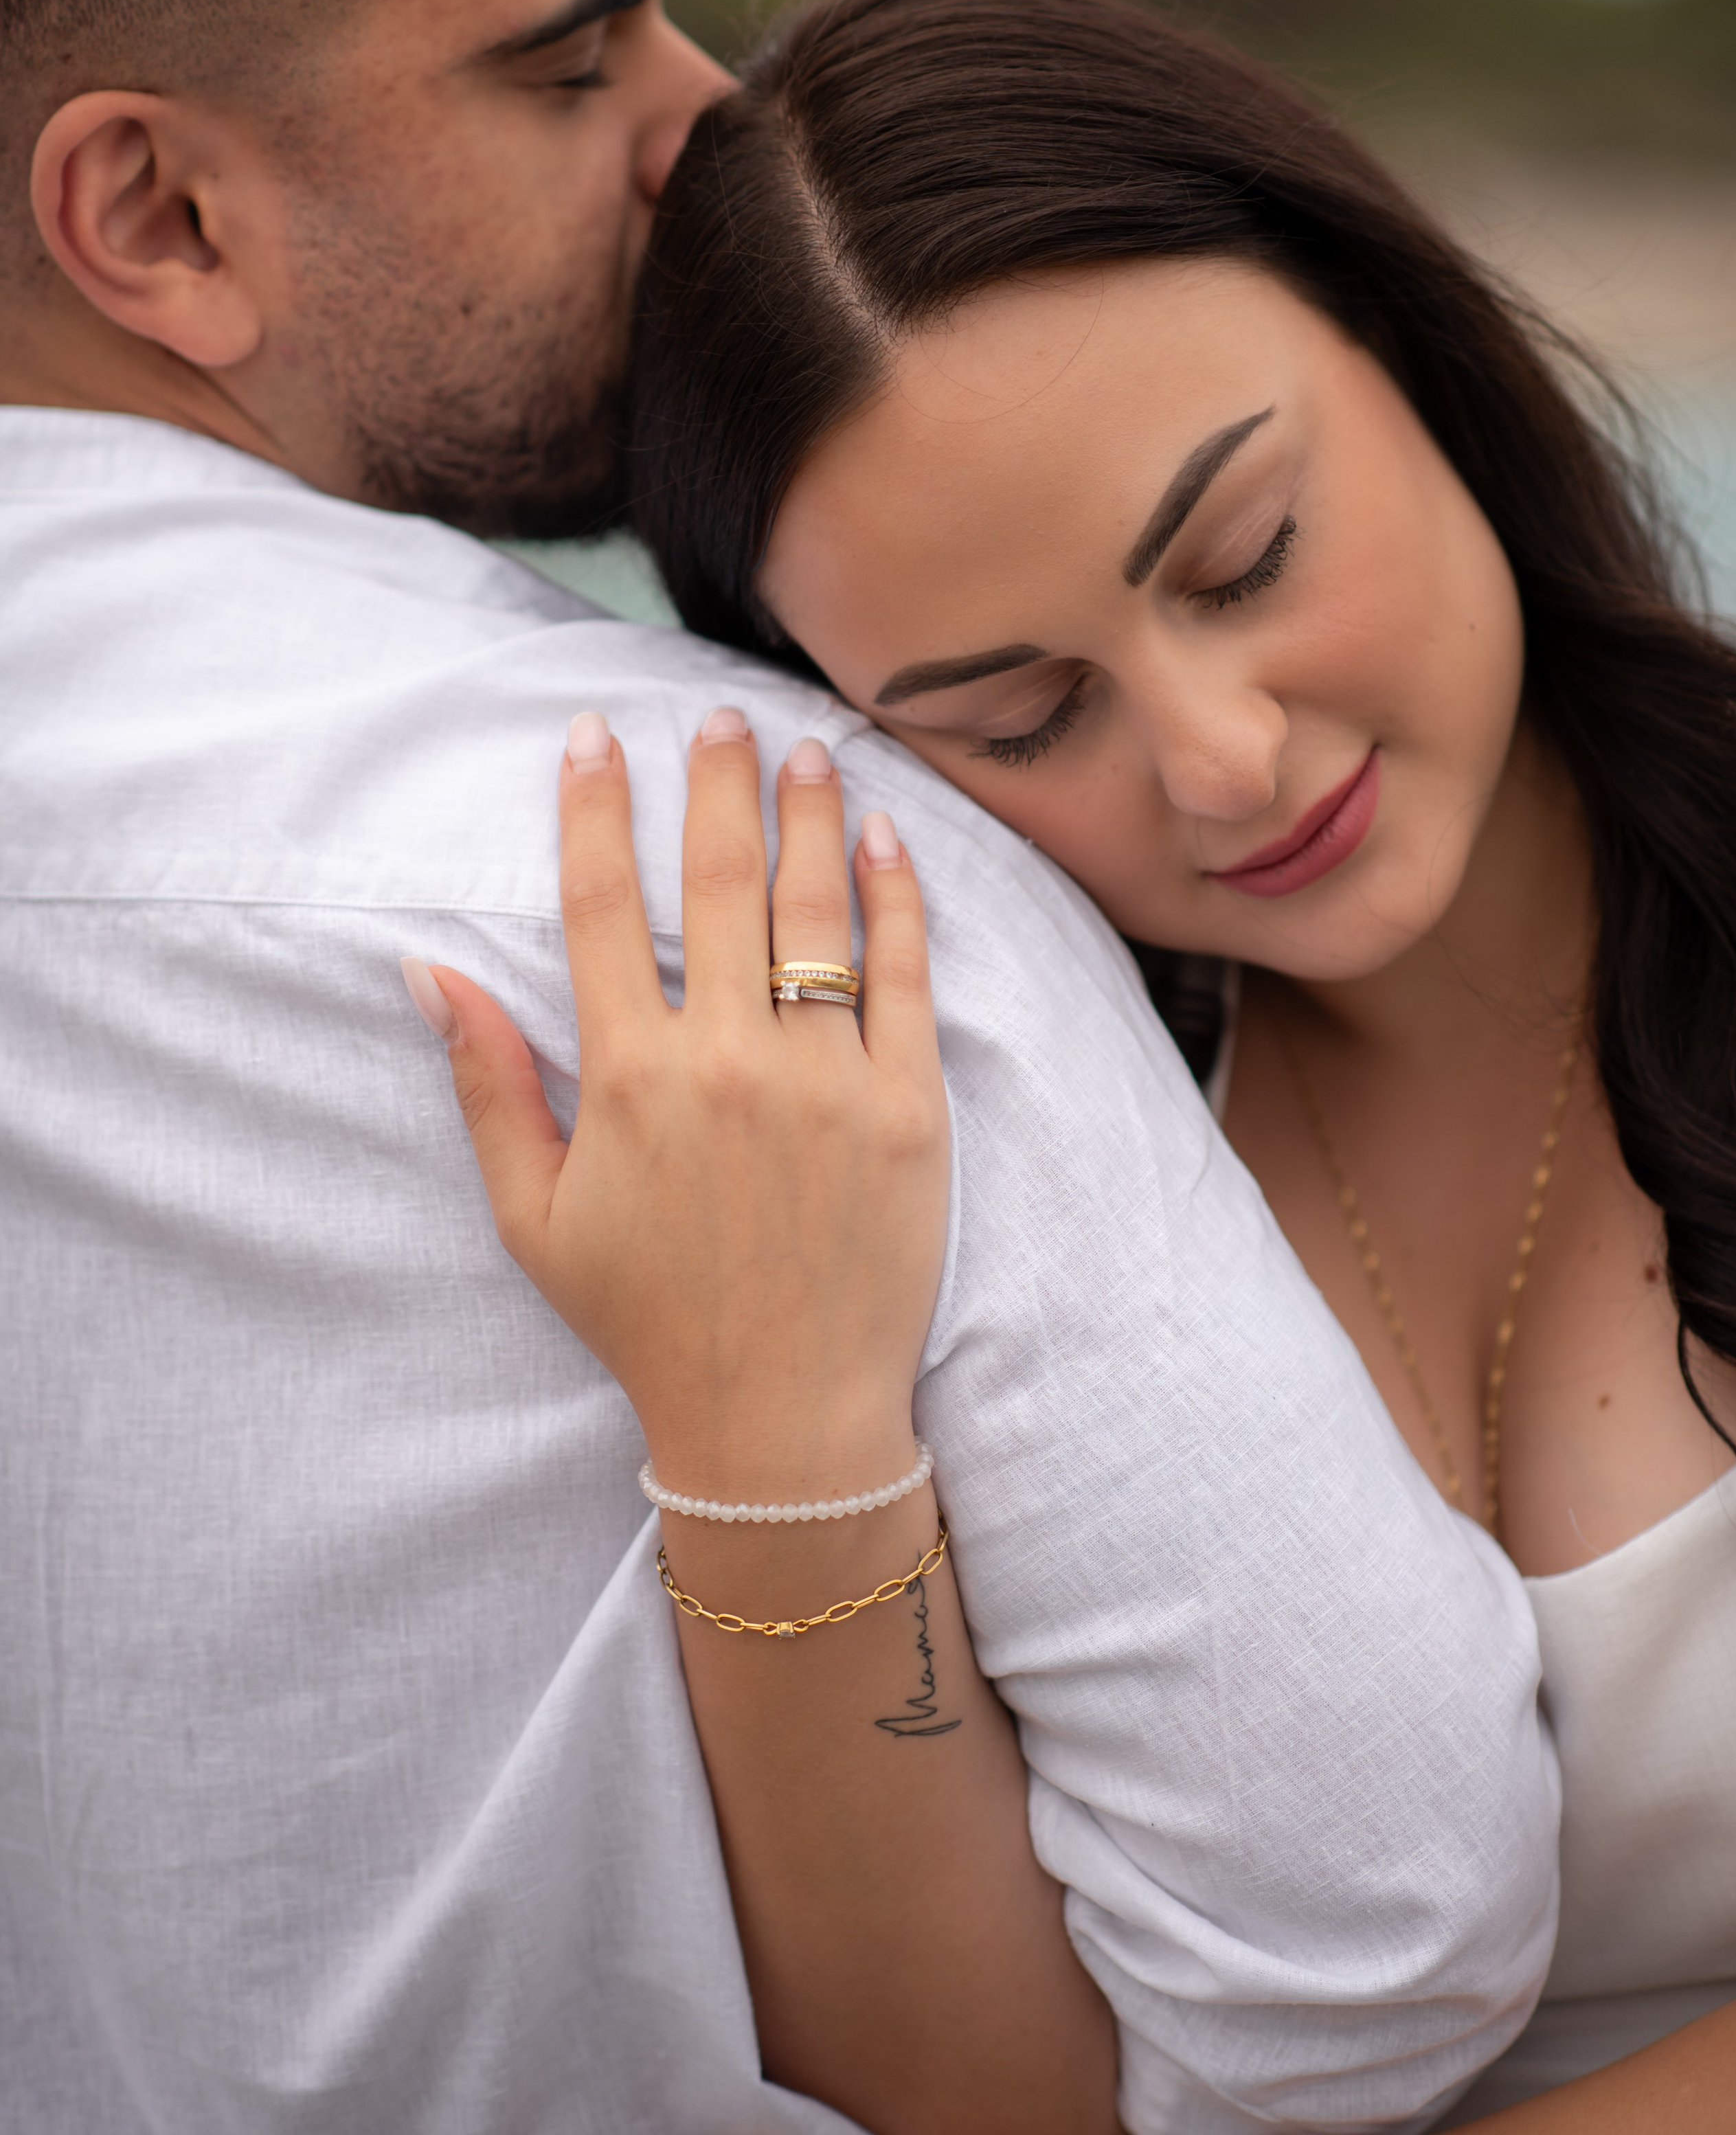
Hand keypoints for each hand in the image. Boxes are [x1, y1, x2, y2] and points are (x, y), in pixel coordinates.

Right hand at [405, 708, 950, 1502]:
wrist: (783, 1419)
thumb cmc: (649, 1320)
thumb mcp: (535, 1216)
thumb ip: (488, 1085)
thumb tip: (427, 972)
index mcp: (628, 1080)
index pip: (598, 908)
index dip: (591, 811)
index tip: (594, 739)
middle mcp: (725, 1062)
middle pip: (713, 882)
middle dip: (712, 782)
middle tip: (718, 715)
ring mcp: (825, 1080)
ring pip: (812, 910)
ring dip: (807, 814)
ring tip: (807, 748)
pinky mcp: (908, 1107)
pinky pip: (904, 975)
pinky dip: (895, 895)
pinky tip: (886, 836)